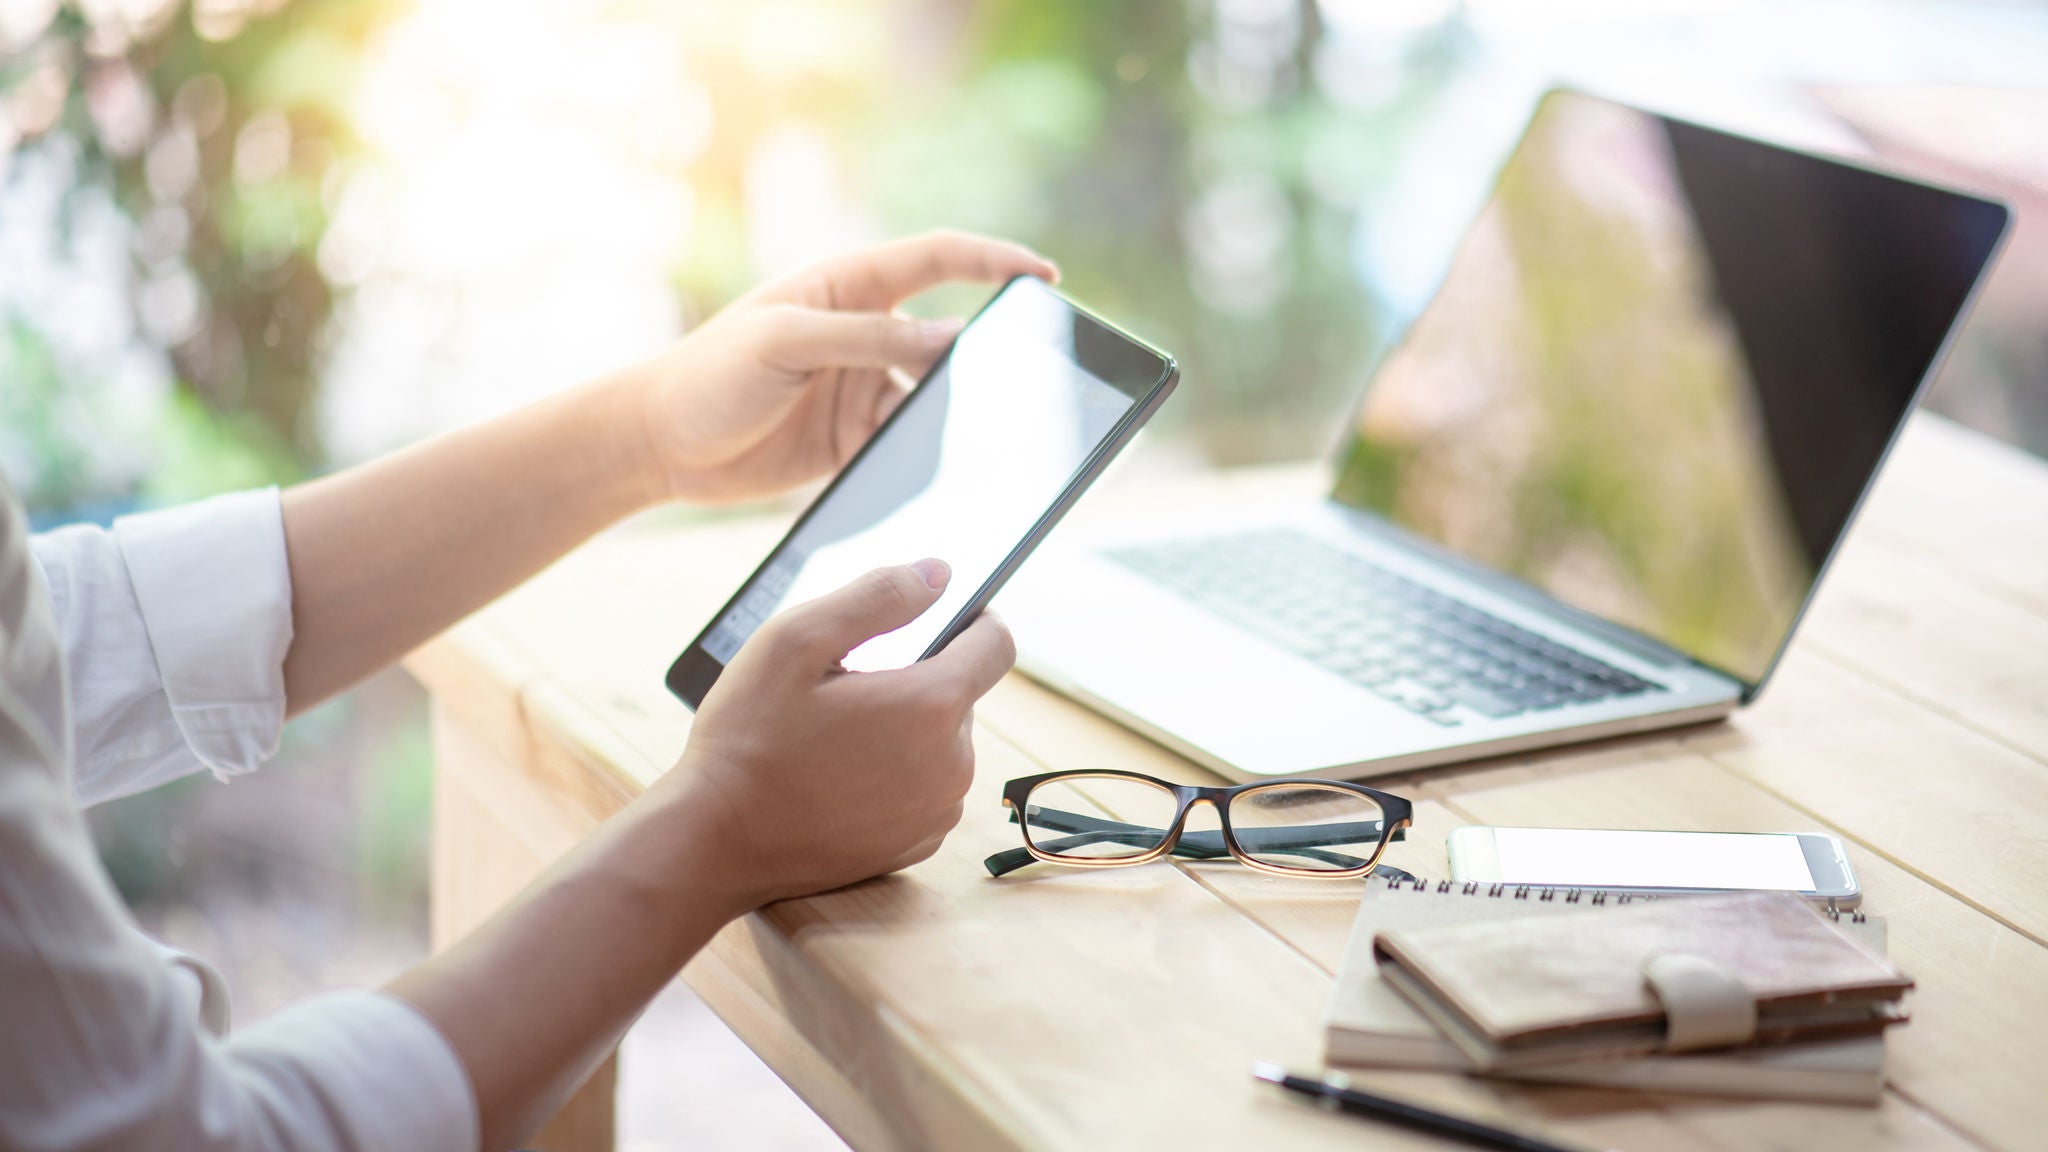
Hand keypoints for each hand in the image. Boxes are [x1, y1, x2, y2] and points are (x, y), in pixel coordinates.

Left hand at [632, 231, 1058, 503]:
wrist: (657, 445)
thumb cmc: (707, 375)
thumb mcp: (785, 343)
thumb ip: (869, 338)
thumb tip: (953, 340)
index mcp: (846, 285)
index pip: (936, 259)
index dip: (994, 261)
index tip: (1045, 277)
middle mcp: (861, 332)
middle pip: (945, 336)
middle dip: (984, 357)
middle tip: (1026, 380)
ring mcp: (858, 387)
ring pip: (930, 399)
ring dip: (948, 417)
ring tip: (969, 440)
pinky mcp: (850, 440)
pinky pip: (903, 445)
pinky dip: (919, 457)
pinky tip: (928, 472)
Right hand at [661, 560, 1015, 904]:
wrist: (716, 842)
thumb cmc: (749, 737)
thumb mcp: (796, 641)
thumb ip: (876, 597)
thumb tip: (939, 574)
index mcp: (932, 706)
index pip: (996, 644)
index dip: (974, 619)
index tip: (942, 616)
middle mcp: (952, 764)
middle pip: (960, 695)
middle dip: (916, 680)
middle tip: (847, 688)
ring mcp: (937, 811)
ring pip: (942, 744)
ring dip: (905, 730)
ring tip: (836, 737)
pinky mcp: (917, 844)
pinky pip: (925, 790)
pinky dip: (896, 776)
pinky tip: (840, 777)